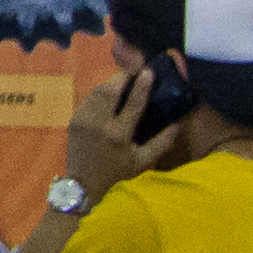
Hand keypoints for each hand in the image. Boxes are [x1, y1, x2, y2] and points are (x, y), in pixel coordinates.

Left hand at [60, 61, 157, 196]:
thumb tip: (177, 125)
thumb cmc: (117, 171)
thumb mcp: (143, 162)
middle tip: (134, 71)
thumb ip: (161, 144)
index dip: (141, 86)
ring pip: (97, 91)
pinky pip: (88, 99)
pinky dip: (99, 93)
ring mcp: (84, 120)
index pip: (133, 104)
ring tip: (122, 81)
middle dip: (122, 77)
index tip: (148, 72)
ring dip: (111, 83)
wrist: (84, 181)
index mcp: (119, 135)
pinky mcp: (74, 119)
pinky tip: (108, 94)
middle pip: (110, 91)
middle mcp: (100, 124)